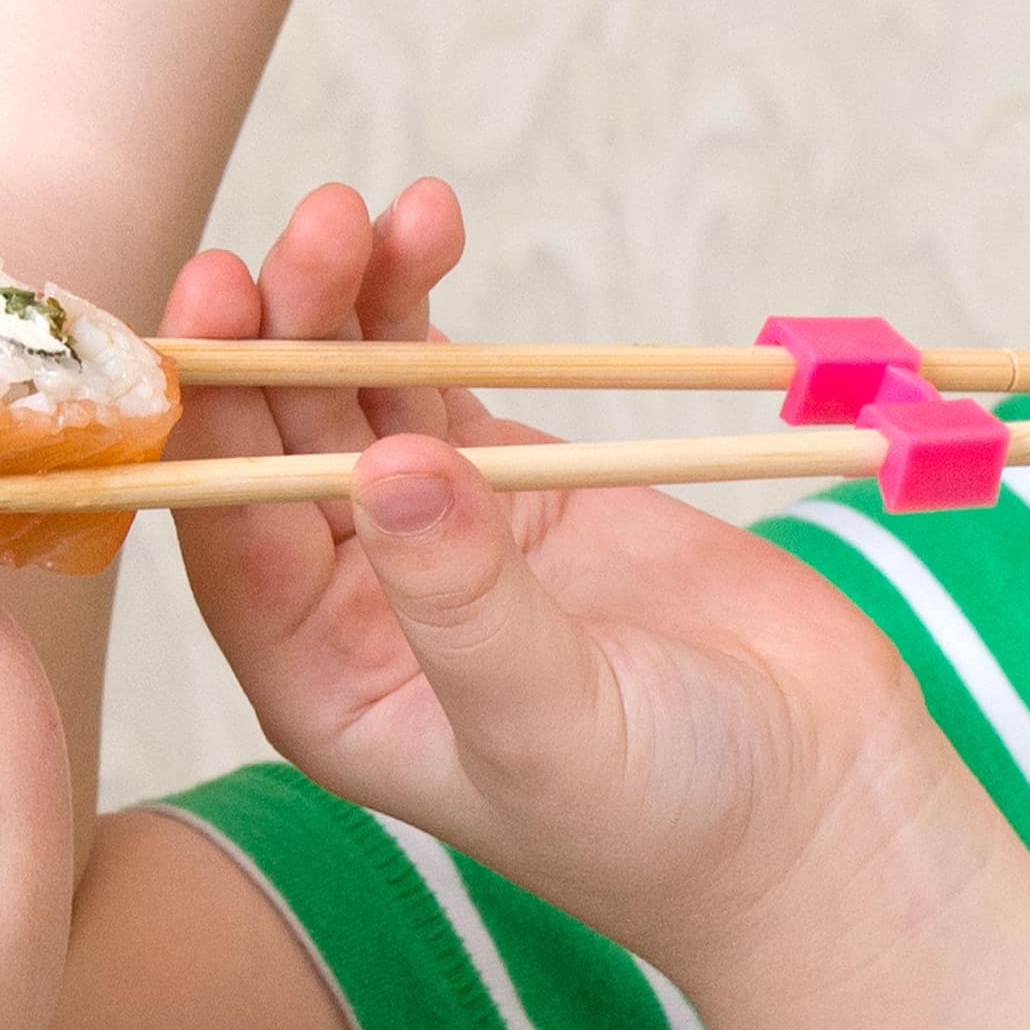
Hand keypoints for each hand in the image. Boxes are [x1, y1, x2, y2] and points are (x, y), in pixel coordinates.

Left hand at [165, 181, 945, 986]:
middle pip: (279, 442)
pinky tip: (424, 227)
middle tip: (313, 228)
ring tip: (368, 211)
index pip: (231, 534)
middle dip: (282, 330)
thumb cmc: (671, 817)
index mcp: (325, 685)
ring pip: (353, 391)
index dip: (214, 418)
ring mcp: (436, 534)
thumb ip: (463, 602)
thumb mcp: (551, 724)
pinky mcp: (518, 484)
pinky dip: (422, 301)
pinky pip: (438, 374)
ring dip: (347, 296)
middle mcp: (356, 607)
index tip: (222, 306)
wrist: (815, 809)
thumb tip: (384, 466)